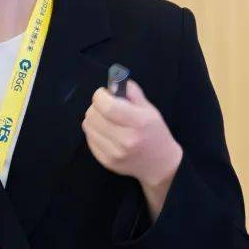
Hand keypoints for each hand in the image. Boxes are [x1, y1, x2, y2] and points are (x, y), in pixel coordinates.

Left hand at [81, 78, 182, 219]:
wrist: (160, 164)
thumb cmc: (154, 132)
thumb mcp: (149, 108)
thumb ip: (131, 92)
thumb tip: (112, 84)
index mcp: (138, 123)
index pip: (107, 106)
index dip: (100, 96)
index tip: (104, 93)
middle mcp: (125, 140)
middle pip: (93, 115)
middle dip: (96, 106)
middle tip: (106, 106)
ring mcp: (114, 153)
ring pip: (88, 126)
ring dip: (93, 118)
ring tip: (105, 119)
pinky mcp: (106, 162)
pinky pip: (89, 139)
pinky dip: (94, 132)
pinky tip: (106, 132)